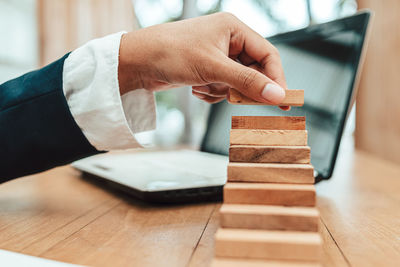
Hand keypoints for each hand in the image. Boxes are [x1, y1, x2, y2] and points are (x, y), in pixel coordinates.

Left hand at [118, 12, 287, 108]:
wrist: (137, 62)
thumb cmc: (172, 53)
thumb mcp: (214, 68)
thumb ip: (247, 82)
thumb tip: (277, 95)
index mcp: (234, 29)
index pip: (268, 55)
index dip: (276, 79)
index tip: (282, 101)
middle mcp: (228, 40)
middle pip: (253, 71)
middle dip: (243, 88)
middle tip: (239, 100)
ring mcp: (216, 56)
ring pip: (236, 83)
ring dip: (222, 92)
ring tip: (203, 87)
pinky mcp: (206, 70)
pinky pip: (221, 88)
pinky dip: (211, 93)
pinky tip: (195, 88)